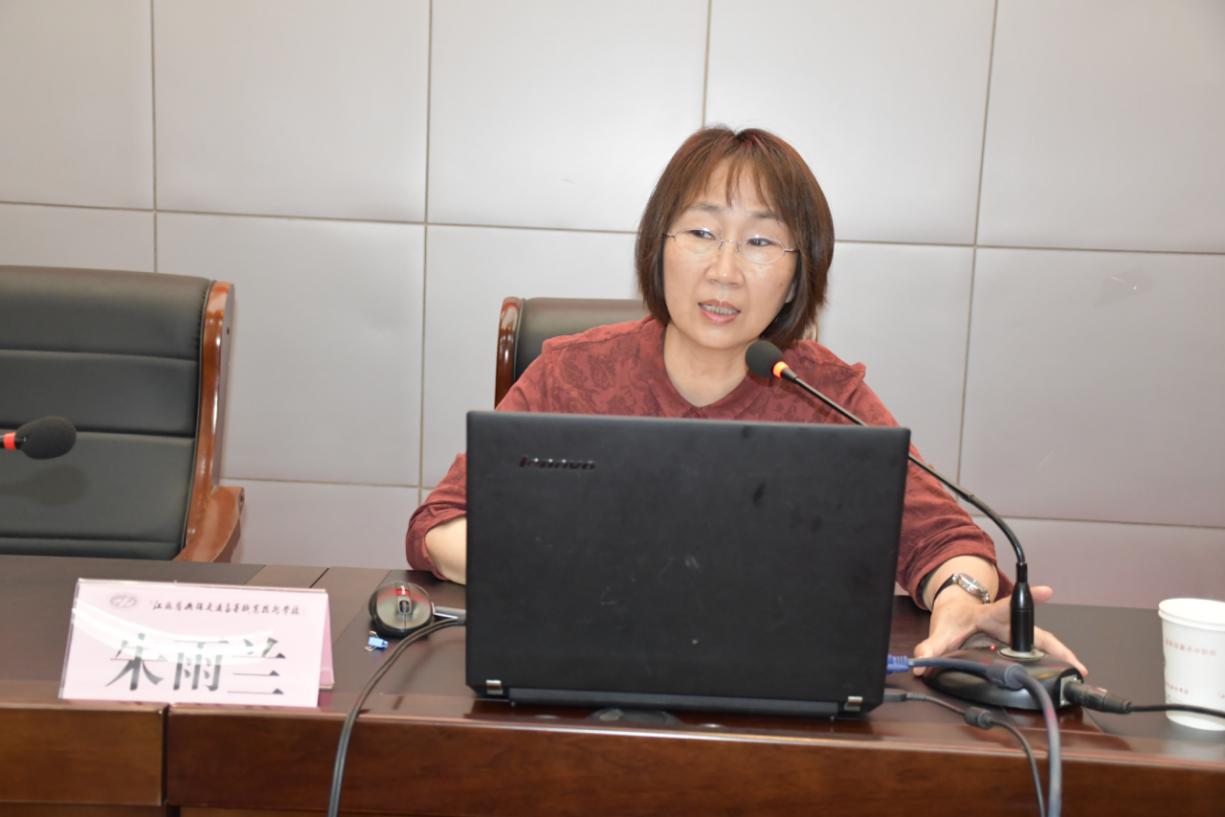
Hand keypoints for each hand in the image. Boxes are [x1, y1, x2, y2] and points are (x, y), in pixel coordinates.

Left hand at [912, 585, 1087, 676]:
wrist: (957, 606)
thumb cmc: (955, 614)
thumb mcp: (941, 628)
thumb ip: (930, 647)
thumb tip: (920, 663)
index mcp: (989, 613)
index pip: (1007, 607)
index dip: (1027, 599)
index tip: (1047, 591)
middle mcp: (1007, 620)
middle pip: (1036, 631)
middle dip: (1057, 645)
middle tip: (1075, 662)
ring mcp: (1015, 630)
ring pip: (1043, 640)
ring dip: (1061, 655)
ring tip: (1078, 670)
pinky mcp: (1019, 638)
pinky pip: (1040, 648)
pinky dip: (1054, 658)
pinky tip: (1068, 669)